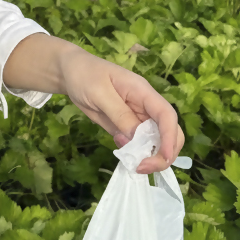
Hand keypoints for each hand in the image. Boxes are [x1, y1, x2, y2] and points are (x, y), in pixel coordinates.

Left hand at [58, 46, 183, 173]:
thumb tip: (136, 138)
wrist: (70, 73)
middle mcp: (145, 106)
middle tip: (142, 167)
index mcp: (143, 92)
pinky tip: (126, 158)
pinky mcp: (126, 127)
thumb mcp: (99, 93)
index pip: (166, 115)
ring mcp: (137, 117)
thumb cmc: (84, 75)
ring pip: (156, 140)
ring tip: (133, 165)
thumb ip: (119, 114)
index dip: (169, 137)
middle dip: (163, 153)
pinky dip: (136, 154)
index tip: (164, 157)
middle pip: (169, 131)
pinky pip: (138, 144)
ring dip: (151, 156)